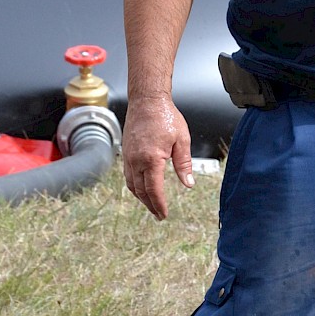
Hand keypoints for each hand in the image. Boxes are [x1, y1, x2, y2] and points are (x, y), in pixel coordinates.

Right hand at [122, 92, 194, 219]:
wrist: (147, 100)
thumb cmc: (166, 116)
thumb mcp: (182, 140)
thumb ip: (184, 164)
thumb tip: (188, 184)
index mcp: (151, 158)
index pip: (154, 190)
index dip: (159, 204)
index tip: (164, 214)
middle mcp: (136, 160)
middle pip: (141, 191)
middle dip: (150, 205)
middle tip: (159, 215)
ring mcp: (128, 156)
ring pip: (132, 184)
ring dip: (141, 197)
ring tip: (151, 205)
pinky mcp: (126, 152)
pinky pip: (128, 175)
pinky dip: (134, 186)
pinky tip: (142, 188)